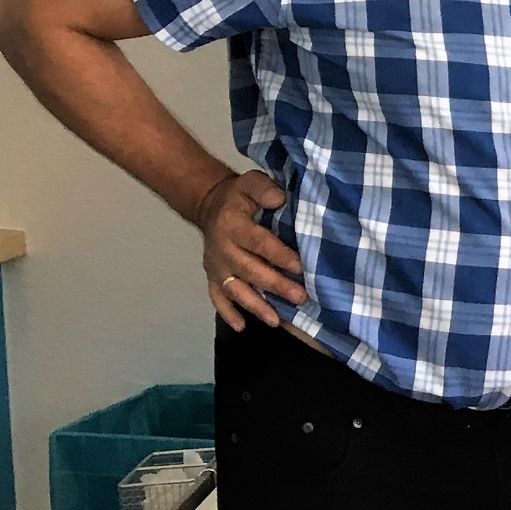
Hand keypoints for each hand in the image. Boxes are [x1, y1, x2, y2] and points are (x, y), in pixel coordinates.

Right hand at [195, 170, 305, 330]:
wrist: (209, 205)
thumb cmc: (238, 197)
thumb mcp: (250, 183)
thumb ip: (264, 189)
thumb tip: (279, 199)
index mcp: (233, 225)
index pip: (258, 243)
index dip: (279, 255)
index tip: (300, 267)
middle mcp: (222, 249)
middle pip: (249, 270)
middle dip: (275, 285)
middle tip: (300, 297)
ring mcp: (216, 266)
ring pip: (234, 289)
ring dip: (254, 305)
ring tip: (275, 320)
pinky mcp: (211, 276)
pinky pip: (216, 297)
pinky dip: (227, 313)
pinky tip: (241, 326)